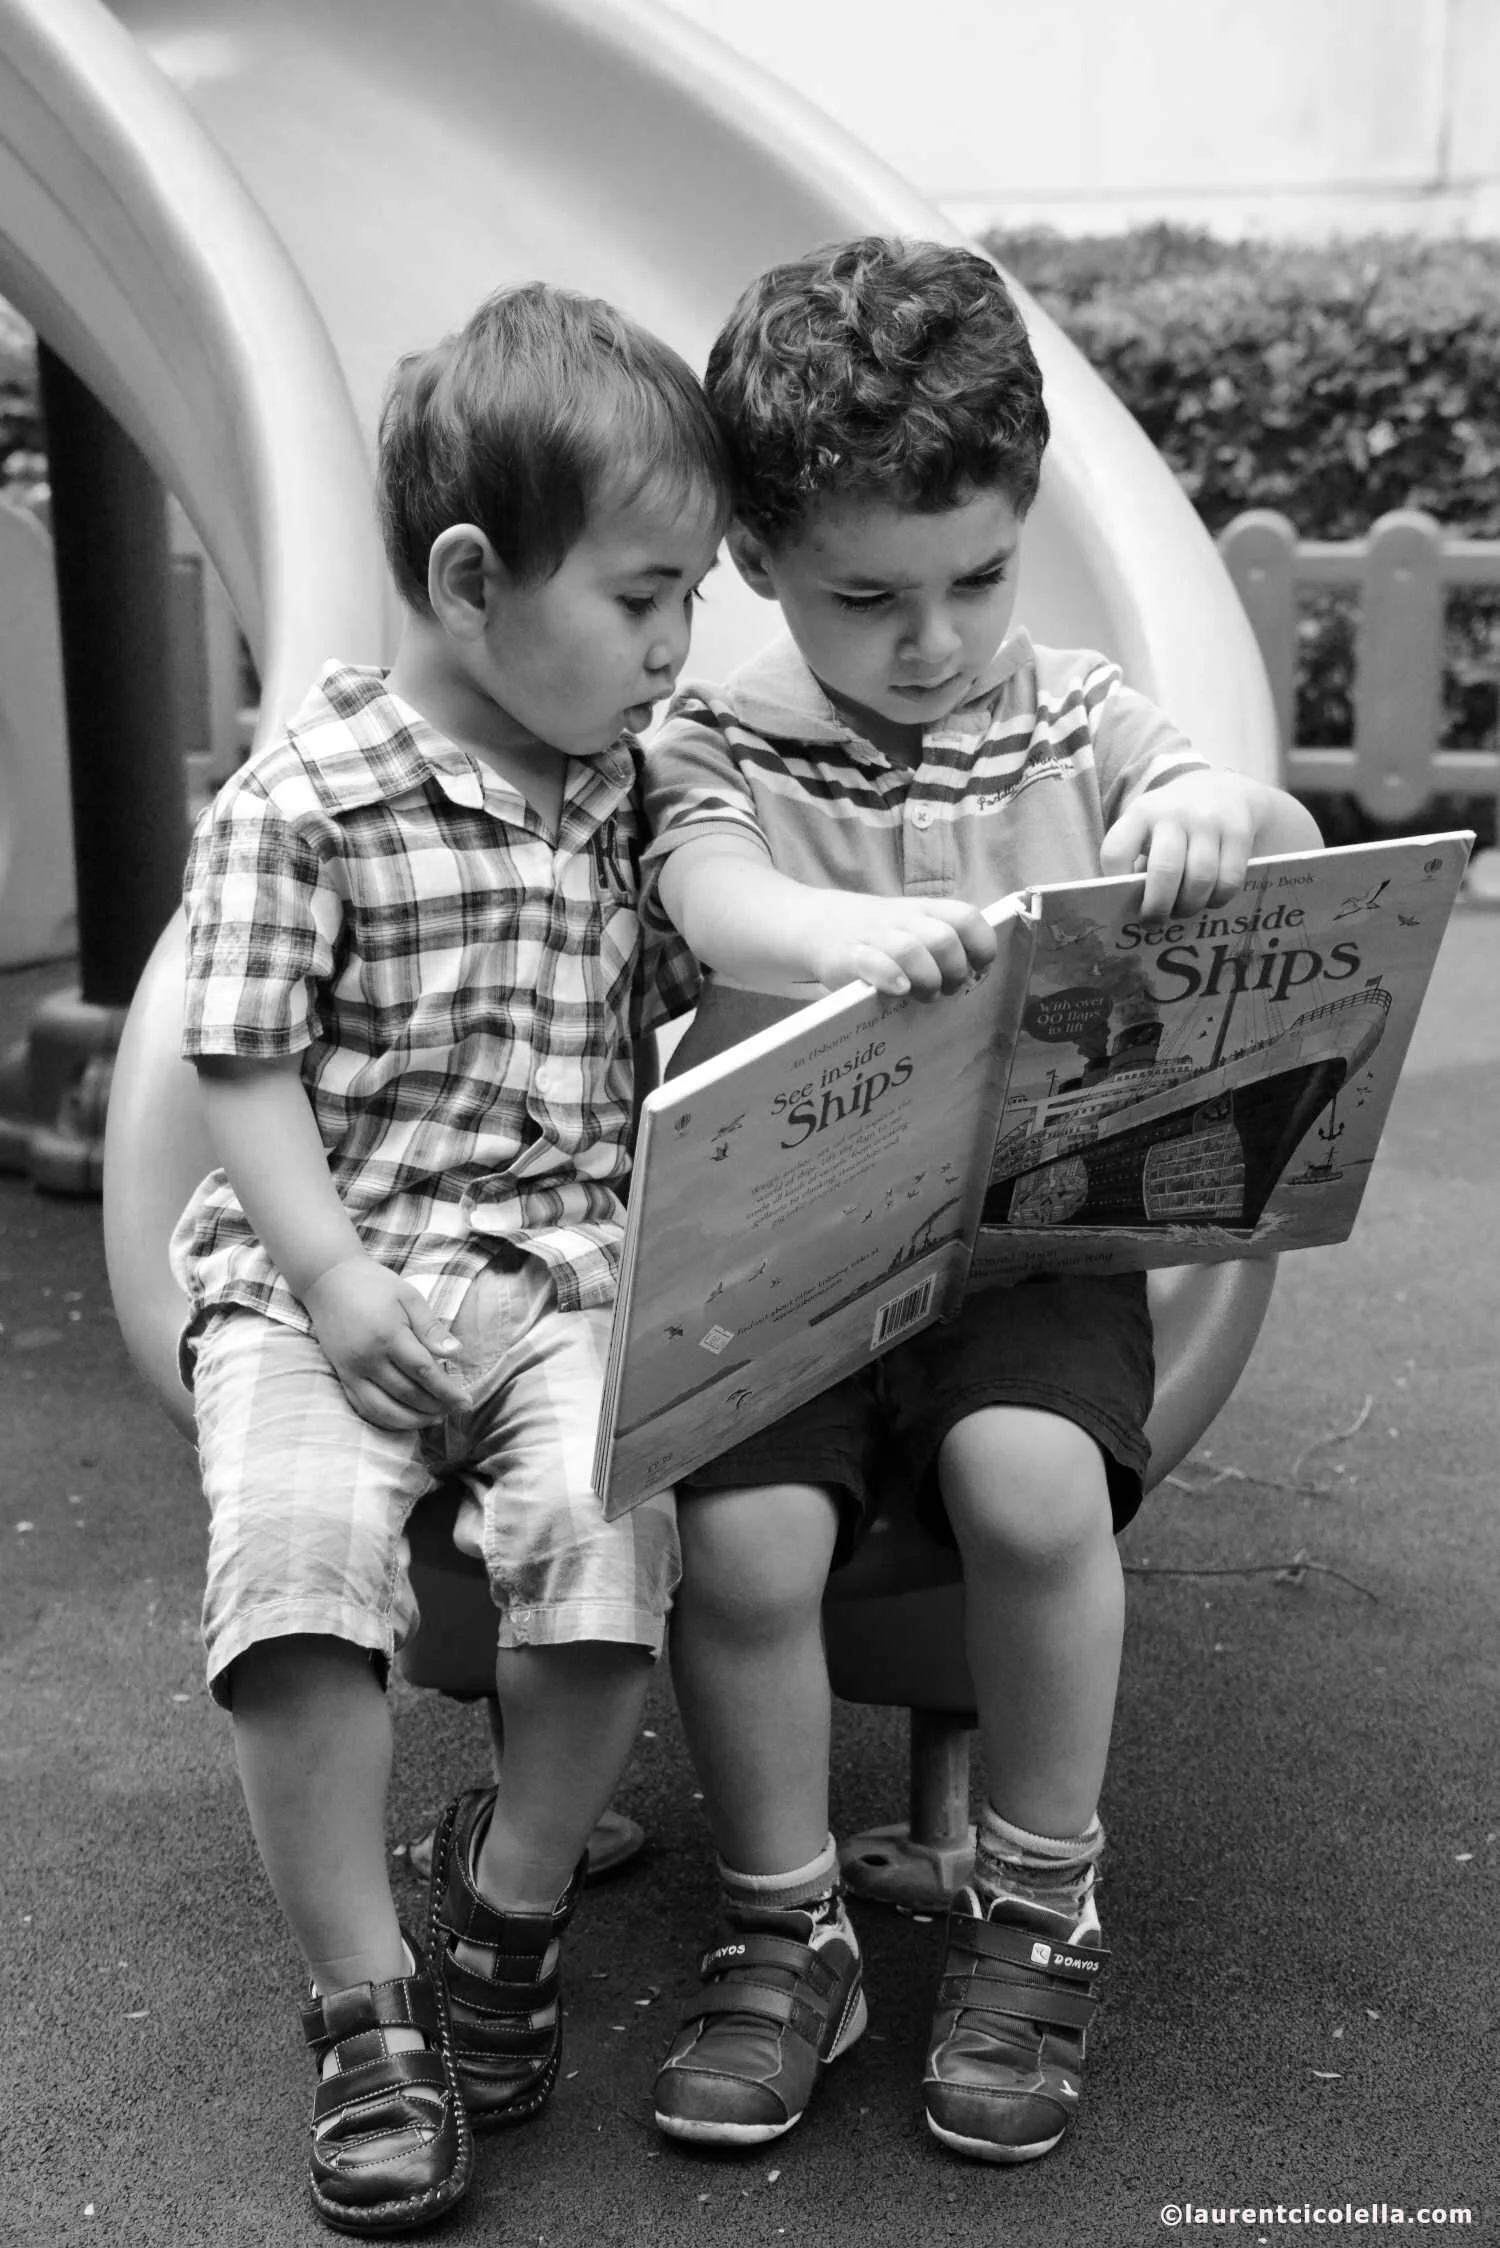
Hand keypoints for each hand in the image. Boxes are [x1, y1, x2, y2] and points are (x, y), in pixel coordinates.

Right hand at [301, 1255, 469, 1430]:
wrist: (327, 1282)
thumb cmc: (374, 1285)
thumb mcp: (409, 1297)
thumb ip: (431, 1328)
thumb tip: (456, 1353)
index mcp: (388, 1335)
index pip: (423, 1371)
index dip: (447, 1391)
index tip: (466, 1402)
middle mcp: (368, 1358)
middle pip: (407, 1394)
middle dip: (436, 1407)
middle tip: (457, 1409)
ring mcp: (352, 1371)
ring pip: (385, 1409)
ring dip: (414, 1420)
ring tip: (437, 1417)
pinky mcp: (342, 1377)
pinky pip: (365, 1408)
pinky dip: (388, 1420)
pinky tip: (407, 1419)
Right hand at [807, 892, 998, 998]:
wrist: (815, 924)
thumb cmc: (876, 935)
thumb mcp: (911, 927)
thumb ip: (941, 945)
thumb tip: (975, 976)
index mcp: (924, 911)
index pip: (966, 917)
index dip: (981, 946)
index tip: (978, 969)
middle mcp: (902, 919)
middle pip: (944, 939)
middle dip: (955, 972)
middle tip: (948, 989)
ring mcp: (874, 935)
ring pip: (911, 950)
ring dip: (926, 979)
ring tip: (922, 994)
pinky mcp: (847, 955)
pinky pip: (872, 962)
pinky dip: (890, 976)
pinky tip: (899, 989)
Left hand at [1100, 771, 1261, 921]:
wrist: (1227, 787)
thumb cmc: (1178, 822)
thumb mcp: (1151, 829)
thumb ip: (1141, 864)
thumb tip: (1135, 912)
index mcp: (1141, 813)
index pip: (1116, 851)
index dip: (1116, 883)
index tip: (1122, 901)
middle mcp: (1173, 813)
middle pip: (1164, 870)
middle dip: (1158, 906)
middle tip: (1156, 922)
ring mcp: (1208, 820)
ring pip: (1200, 879)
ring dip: (1191, 905)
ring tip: (1185, 911)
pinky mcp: (1238, 831)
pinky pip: (1228, 879)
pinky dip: (1218, 899)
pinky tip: (1211, 900)